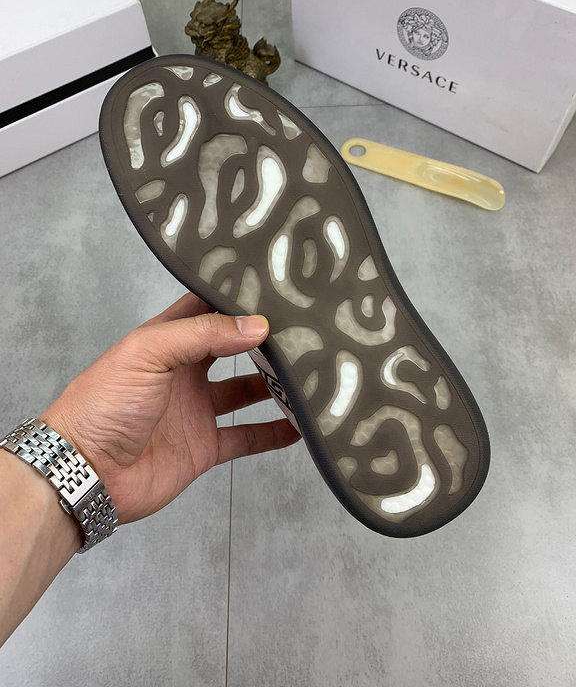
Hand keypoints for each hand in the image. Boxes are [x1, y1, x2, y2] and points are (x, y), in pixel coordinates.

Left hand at [41, 293, 299, 523]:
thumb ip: (202, 335)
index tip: (272, 286)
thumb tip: (256, 325)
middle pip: (233, 349)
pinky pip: (247, 436)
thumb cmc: (103, 403)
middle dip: (263, 340)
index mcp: (167, 341)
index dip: (235, 297)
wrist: (85, 472)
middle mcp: (185, 372)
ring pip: (246, 391)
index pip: (206, 309)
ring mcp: (196, 410)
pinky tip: (300, 425)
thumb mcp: (148, 353)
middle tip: (301, 330)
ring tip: (309, 373)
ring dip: (274, 385)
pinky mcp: (204, 446)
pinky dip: (274, 432)